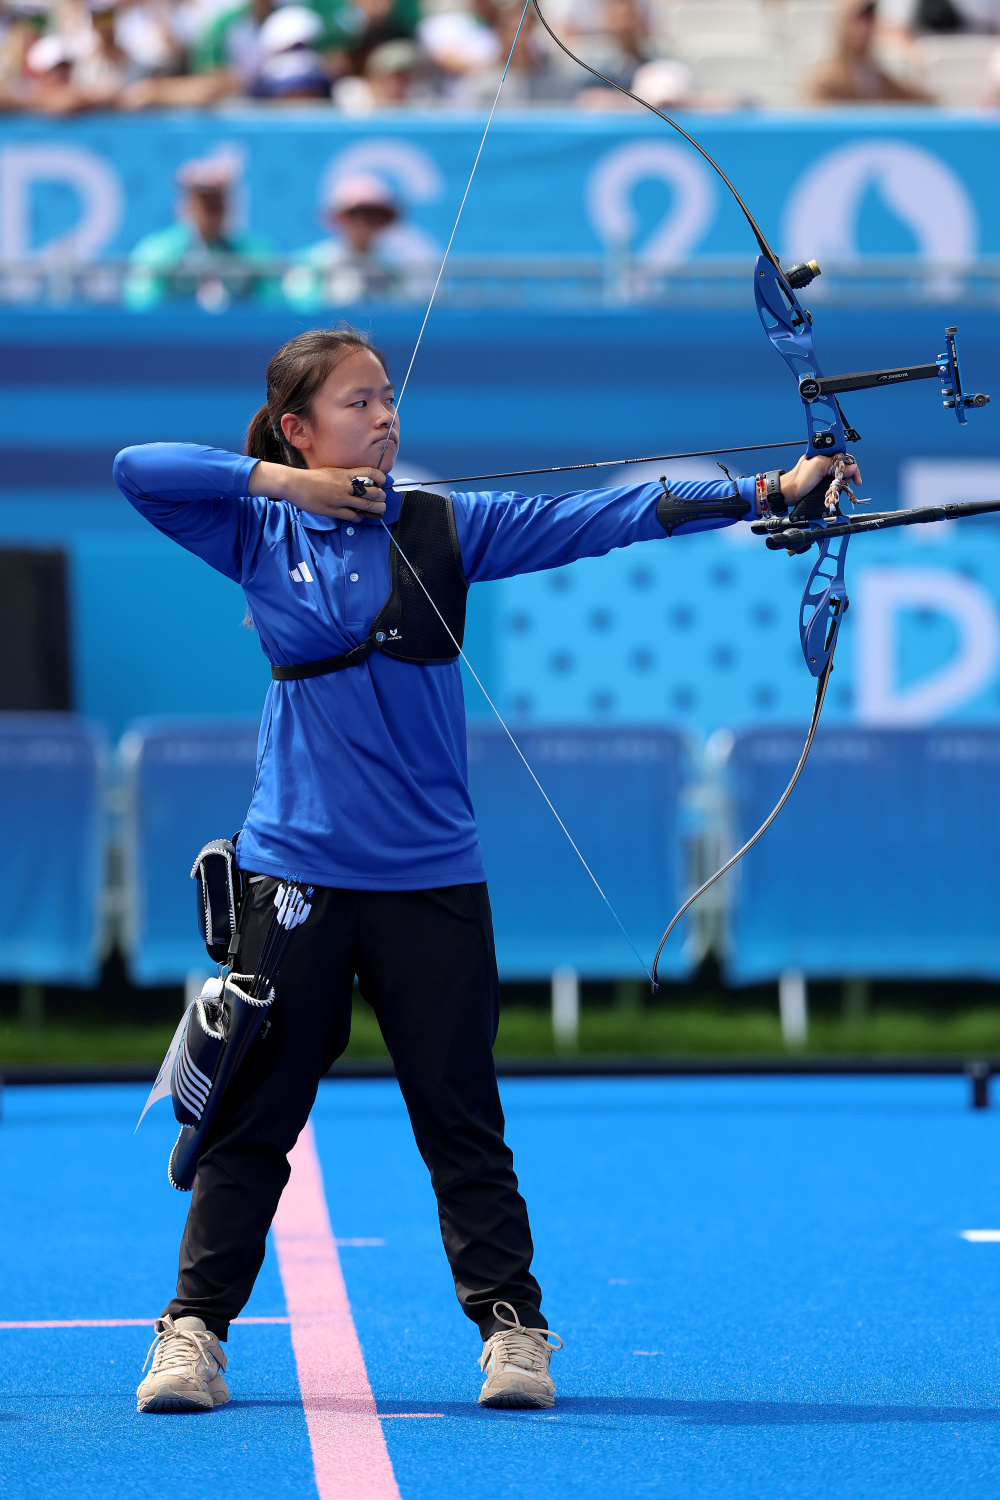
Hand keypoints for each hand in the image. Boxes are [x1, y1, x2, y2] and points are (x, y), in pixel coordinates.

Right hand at [248, 462, 386, 521]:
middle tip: (381, 501)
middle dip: (381, 498)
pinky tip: (359, 516)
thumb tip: (358, 482)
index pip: (371, 473)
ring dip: (376, 510)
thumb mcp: (332, 471)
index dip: (381, 479)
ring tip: (378, 511)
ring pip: (367, 506)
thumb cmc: (312, 477)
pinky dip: (359, 517)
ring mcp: (341, 499)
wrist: (295, 484)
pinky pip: (353, 516)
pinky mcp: (334, 510)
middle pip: (374, 492)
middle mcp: (346, 485)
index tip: (381, 484)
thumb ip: (346, 476)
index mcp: (346, 473)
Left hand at [780, 451, 860, 504]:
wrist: (789, 493)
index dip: (850, 463)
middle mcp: (825, 460)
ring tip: (840, 486)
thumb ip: (834, 464)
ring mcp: (824, 470)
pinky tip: (837, 488)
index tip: (854, 473)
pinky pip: (835, 481)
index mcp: (823, 452)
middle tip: (848, 482)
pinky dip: (838, 485)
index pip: (843, 454)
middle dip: (848, 473)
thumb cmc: (799, 479)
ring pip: (841, 474)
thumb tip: (852, 467)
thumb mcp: (818, 466)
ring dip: (843, 480)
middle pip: (844, 464)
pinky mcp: (823, 480)